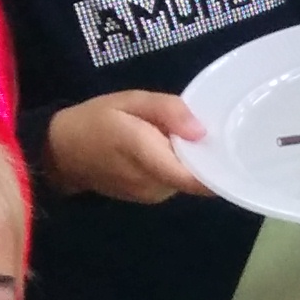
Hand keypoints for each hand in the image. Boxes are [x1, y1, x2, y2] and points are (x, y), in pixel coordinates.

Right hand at [43, 93, 214, 203]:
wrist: (60, 151)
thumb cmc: (95, 120)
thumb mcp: (131, 101)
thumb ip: (168, 111)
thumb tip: (202, 131)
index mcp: (148, 157)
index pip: (195, 177)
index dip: (221, 169)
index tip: (239, 153)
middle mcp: (153, 184)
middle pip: (196, 176)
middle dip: (206, 156)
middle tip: (211, 131)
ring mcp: (150, 195)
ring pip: (186, 180)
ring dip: (189, 161)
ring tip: (183, 137)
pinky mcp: (147, 198)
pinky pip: (173, 182)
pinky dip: (176, 167)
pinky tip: (168, 150)